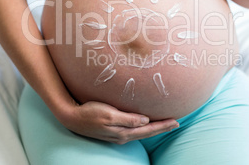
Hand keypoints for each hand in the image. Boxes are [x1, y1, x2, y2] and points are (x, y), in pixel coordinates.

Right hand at [57, 100, 178, 144]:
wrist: (72, 118)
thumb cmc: (90, 113)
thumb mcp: (109, 114)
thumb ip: (127, 119)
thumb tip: (145, 120)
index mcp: (123, 132)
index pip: (148, 129)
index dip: (163, 126)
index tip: (175, 121)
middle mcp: (123, 136)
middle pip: (147, 132)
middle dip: (162, 128)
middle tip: (176, 123)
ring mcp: (118, 135)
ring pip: (141, 132)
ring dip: (154, 128)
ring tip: (165, 124)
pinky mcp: (113, 131)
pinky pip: (133, 130)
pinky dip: (143, 128)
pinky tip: (145, 124)